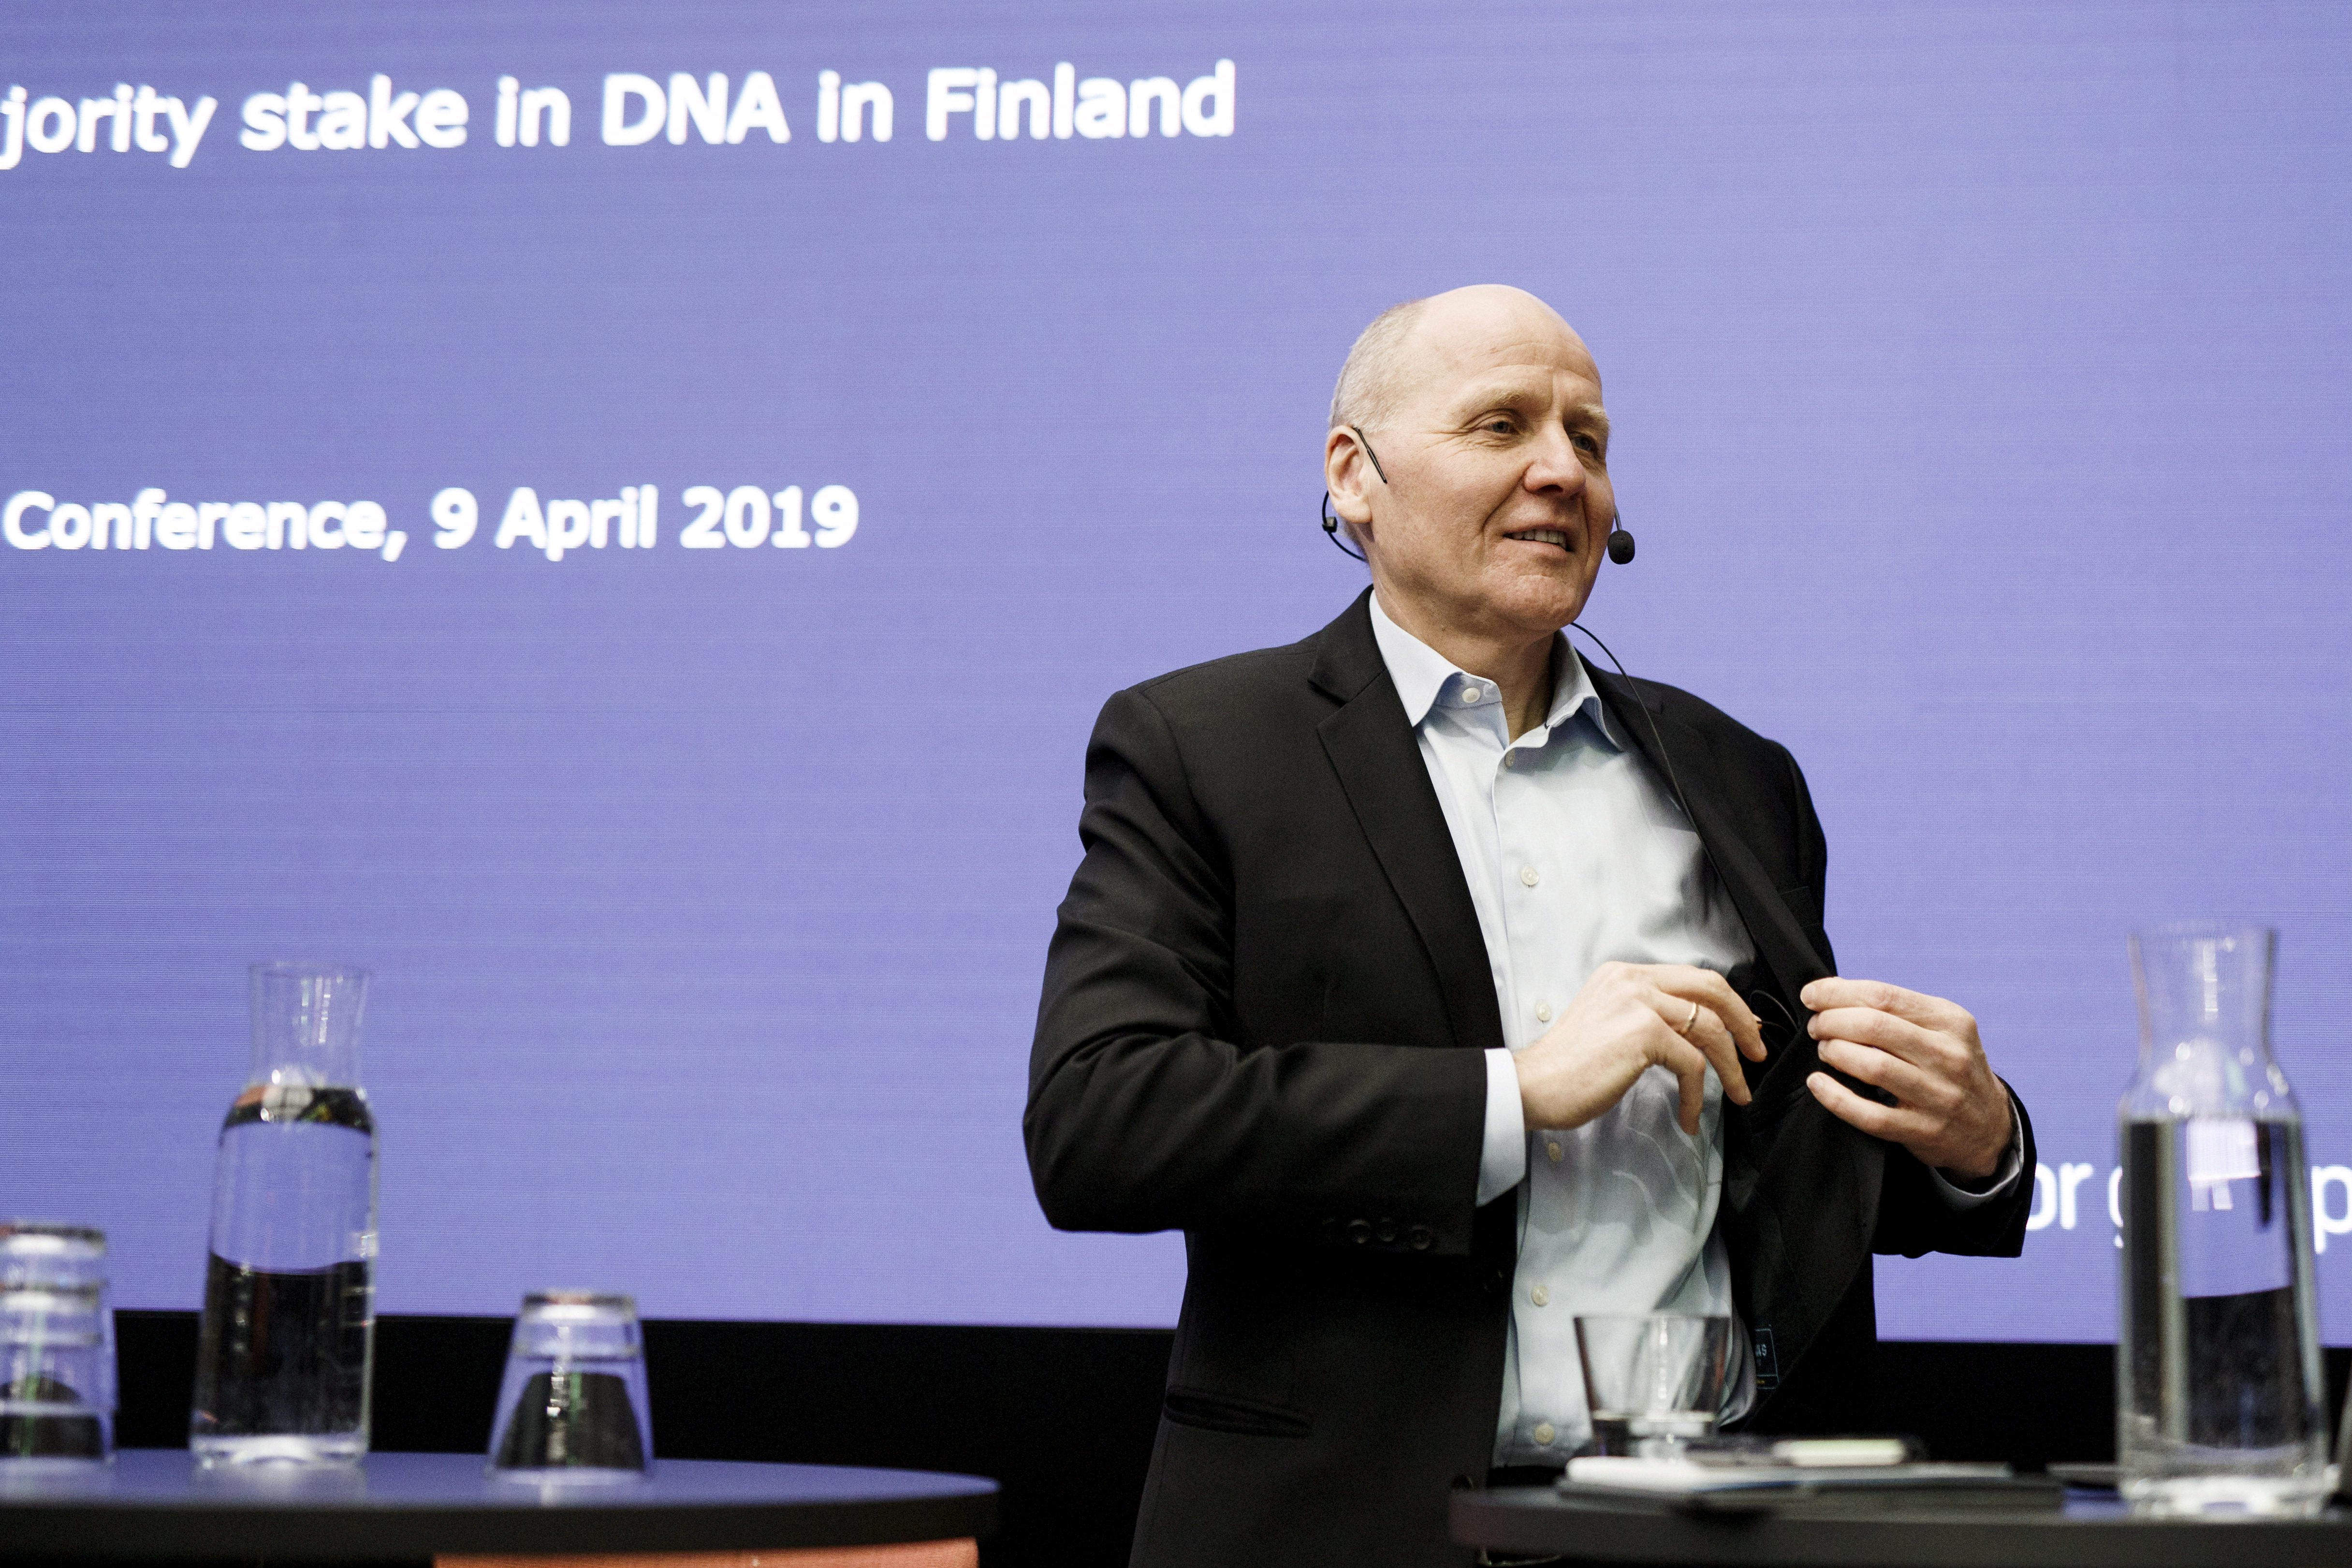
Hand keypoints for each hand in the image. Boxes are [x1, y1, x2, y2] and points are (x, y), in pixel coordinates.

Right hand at [1513, 963, 1767, 1134]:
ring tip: (1738, 1094)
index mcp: (1625, 974)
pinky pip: (1693, 1063)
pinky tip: (1688, 1117)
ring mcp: (1639, 1002)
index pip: (1692, 978)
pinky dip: (1697, 1096)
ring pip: (1710, 1029)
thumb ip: (1648, 1016)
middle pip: (1711, 989)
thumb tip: (1698, 1031)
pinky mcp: (1644, 1032)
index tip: (1742, 1031)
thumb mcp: (1611, 1024)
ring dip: (1731, 1067)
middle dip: (1743, 1023)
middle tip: (1756, 1053)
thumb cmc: (1569, 1068)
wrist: (1534, 1086)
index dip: (1726, 1003)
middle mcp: (1633, 979)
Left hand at [1800, 977, 2012, 1180]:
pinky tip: (1817, 1083)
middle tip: (1816, 1027)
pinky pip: (1871, 1115)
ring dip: (1835, 1053)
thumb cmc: (1948, 1066)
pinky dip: (1836, 1097)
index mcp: (1950, 1021)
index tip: (1810, 995)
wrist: (1988, 1127)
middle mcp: (1949, 1056)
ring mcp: (1939, 1096)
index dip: (1837, 993)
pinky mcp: (1924, 1131)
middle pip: (1875, 1027)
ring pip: (1873, 1066)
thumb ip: (1893, 1008)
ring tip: (1825, 1050)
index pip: (1884, 996)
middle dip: (1832, 1022)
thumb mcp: (1939, 1029)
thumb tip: (1830, 989)